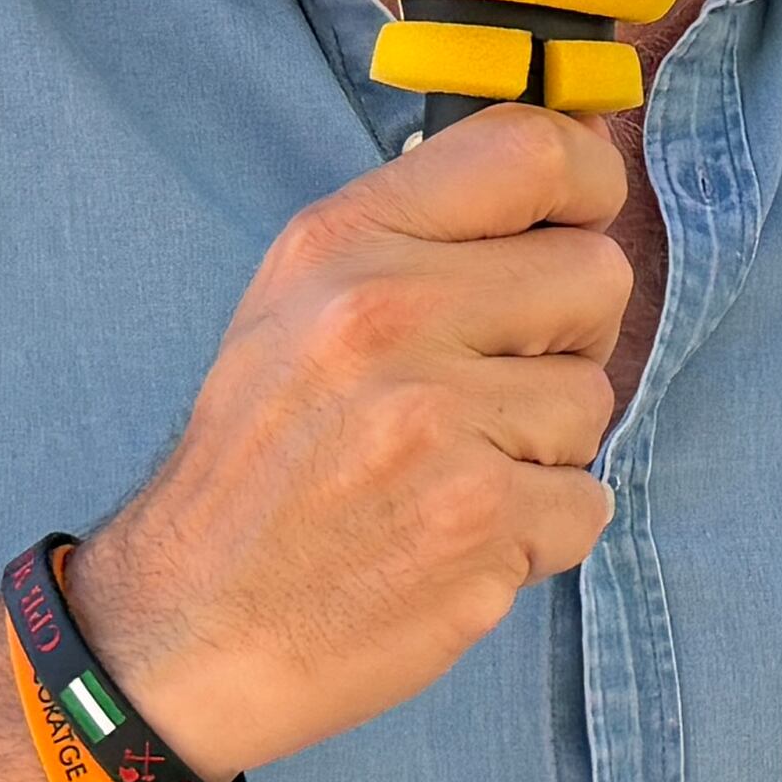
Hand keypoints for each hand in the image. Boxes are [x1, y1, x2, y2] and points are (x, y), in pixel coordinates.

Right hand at [65, 106, 630, 781]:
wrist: (184, 630)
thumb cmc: (262, 463)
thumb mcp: (299, 304)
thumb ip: (423, 232)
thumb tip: (574, 159)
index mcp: (345, 246)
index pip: (531, 150)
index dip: (587, 182)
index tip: (578, 221)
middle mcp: (388, 319)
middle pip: (596, 274)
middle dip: (567, 334)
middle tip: (486, 385)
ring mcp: (438, 425)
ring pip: (594, 397)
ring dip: (543, 446)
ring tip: (445, 472)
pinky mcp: (480, 525)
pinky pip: (590, 500)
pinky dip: (539, 530)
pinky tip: (454, 538)